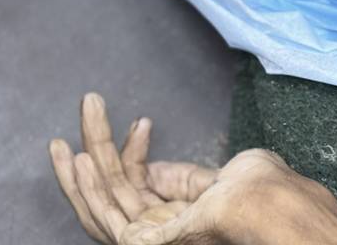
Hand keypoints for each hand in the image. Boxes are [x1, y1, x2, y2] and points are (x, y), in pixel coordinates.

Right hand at [49, 93, 336, 244]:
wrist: (271, 205)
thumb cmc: (263, 192)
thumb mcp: (218, 180)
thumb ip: (183, 179)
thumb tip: (149, 168)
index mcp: (181, 218)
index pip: (141, 187)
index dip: (133, 153)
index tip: (143, 123)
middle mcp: (162, 230)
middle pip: (114, 191)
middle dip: (96, 147)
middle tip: (89, 106)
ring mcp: (151, 239)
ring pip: (100, 205)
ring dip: (77, 172)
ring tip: (64, 141)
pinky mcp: (142, 244)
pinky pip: (103, 219)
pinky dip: (85, 190)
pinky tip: (78, 161)